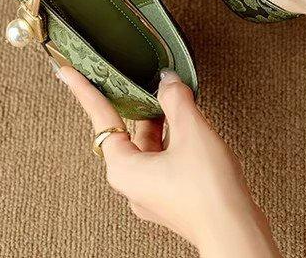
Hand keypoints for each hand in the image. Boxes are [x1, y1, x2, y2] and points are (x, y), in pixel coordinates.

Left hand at [56, 66, 281, 257]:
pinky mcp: (172, 197)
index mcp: (124, 169)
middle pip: (129, 131)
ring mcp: (152, 193)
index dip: (85, 90)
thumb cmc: (208, 193)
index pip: (101, 119)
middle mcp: (133, 183)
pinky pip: (164, 159)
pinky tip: (189, 126)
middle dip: (140, 104)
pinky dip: (174, 138)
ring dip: (162, 121)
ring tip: (177, 100)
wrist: (236, 233)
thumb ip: (175, 99)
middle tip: (142, 79)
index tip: (69, 72)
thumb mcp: (191, 130)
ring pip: (149, 145)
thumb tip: (167, 82)